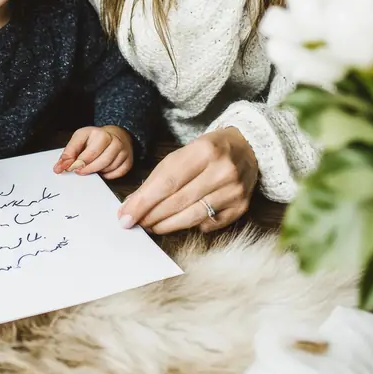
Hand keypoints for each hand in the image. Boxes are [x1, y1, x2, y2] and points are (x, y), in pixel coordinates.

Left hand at [53, 125, 133, 179]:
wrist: (116, 134)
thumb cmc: (95, 138)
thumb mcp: (79, 139)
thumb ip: (68, 153)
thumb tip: (59, 168)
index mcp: (99, 133)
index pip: (88, 153)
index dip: (77, 164)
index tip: (69, 169)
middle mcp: (113, 140)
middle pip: (100, 162)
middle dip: (87, 169)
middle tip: (79, 171)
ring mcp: (123, 150)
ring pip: (108, 168)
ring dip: (97, 171)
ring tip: (91, 167)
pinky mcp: (128, 160)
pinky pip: (117, 173)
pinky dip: (108, 175)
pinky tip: (103, 169)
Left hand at [117, 127, 257, 232]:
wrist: (247, 147)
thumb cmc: (208, 150)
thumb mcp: (183, 153)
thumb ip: (160, 177)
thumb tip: (133, 205)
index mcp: (204, 150)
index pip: (167, 182)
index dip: (144, 202)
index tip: (126, 215)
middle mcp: (222, 170)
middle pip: (178, 201)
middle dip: (152, 215)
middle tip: (137, 222)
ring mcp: (234, 190)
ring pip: (193, 217)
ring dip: (167, 225)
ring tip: (153, 225)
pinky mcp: (241, 206)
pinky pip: (210, 224)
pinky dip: (193, 226)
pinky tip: (182, 222)